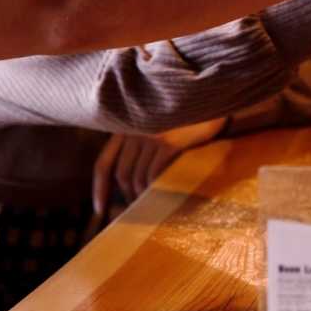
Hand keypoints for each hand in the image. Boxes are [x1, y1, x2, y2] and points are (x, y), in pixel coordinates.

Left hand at [91, 117, 226, 218]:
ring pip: (139, 176)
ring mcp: (152, 135)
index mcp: (126, 127)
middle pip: (122, 173)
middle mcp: (135, 130)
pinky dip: (156, 187)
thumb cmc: (184, 117)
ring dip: (143, 194)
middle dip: (127, 195)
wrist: (212, 99)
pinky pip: (156, 173)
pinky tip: (163, 192)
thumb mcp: (155, 126)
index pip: (104, 163)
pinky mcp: (170, 141)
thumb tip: (129, 181)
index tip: (99, 211)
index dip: (99, 189)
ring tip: (152, 203)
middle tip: (137, 208)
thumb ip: (140, 144)